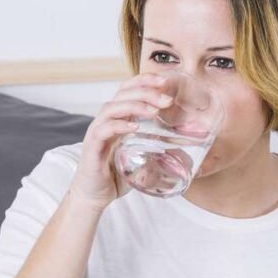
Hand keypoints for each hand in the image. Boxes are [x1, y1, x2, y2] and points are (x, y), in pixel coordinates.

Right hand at [68, 72, 173, 210]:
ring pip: (113, 108)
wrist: (93, 196)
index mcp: (117, 118)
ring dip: (135, 105)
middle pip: (123, 94)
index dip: (145, 81)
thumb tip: (186, 148)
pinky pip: (104, 130)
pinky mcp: (92, 147)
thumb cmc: (115, 176)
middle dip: (146, 91)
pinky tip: (135, 127)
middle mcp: (106, 120)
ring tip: (154, 111)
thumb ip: (158, 149)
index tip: (165, 81)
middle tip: (167, 99)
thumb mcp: (142, 158)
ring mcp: (97, 132)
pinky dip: (120, 125)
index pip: (128, 89)